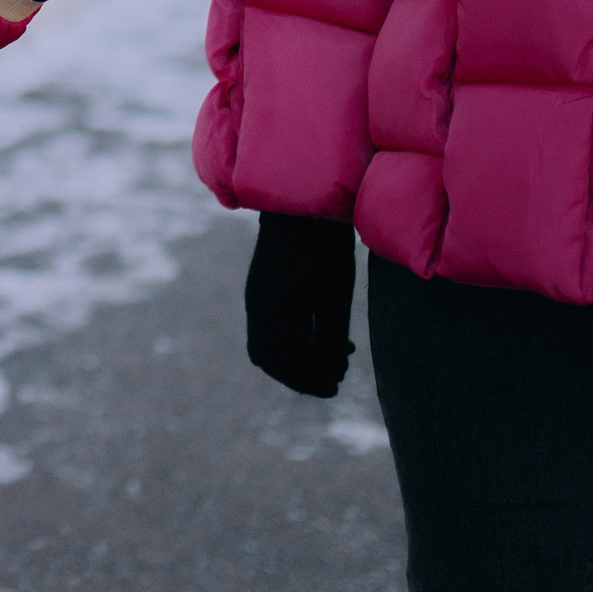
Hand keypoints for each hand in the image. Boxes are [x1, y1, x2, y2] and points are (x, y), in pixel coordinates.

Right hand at [245, 213, 357, 397]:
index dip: (310, 381)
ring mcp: (257, 295)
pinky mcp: (262, 285)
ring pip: (268, 344)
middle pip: (270, 358)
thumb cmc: (326, 249)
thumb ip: (330, 339)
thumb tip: (330, 373)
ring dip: (298, 357)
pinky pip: (269, 326)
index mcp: (274, 311)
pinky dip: (292, 339)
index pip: (286, 364)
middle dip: (301, 374)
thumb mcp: (335, 298)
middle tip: (335, 378)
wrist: (304, 204)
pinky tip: (321, 333)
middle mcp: (258, 306)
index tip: (336, 387)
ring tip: (335, 355)